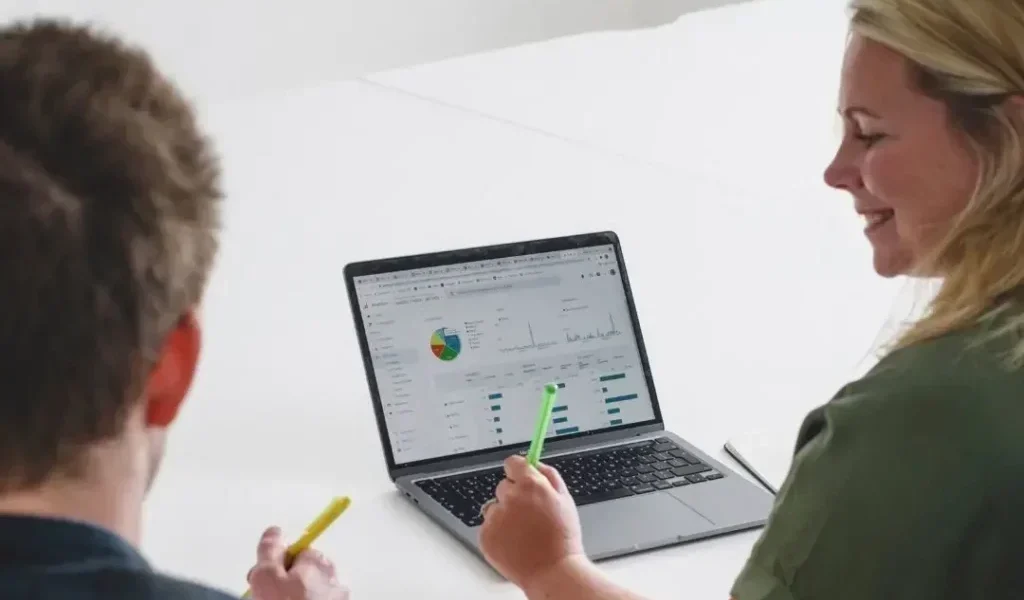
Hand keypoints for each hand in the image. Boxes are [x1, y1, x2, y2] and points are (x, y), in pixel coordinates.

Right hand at [247, 526, 349, 599]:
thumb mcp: (266, 577)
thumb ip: (269, 551)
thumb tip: (275, 530)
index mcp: (320, 563)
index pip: (295, 553)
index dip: (274, 565)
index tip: (259, 580)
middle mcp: (334, 579)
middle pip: (301, 574)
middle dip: (280, 585)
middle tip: (262, 598)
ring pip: (306, 594)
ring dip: (289, 598)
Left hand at [479, 455, 585, 589]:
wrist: (553, 571)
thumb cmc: (563, 539)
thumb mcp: (565, 499)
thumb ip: (549, 475)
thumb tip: (534, 463)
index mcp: (531, 485)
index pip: (512, 463)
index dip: (517, 471)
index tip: (520, 478)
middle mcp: (510, 497)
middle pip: (503, 486)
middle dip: (513, 496)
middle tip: (529, 515)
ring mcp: (495, 517)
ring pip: (494, 508)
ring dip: (504, 515)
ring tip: (523, 533)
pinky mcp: (485, 535)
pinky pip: (488, 527)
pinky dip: (498, 533)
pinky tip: (514, 543)